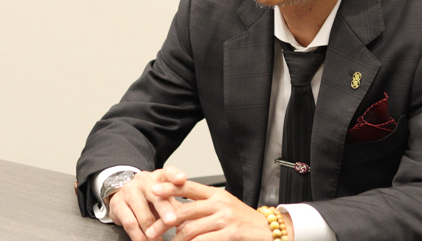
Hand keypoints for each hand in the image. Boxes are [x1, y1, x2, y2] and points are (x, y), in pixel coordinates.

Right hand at [109, 166, 187, 240]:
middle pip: (156, 196)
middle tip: (172, 221)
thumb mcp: (164, 196)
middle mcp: (144, 181)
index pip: (169, 172)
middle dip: (165, 211)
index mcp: (159, 176)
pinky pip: (130, 224)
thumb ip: (177, 206)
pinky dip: (139, 237)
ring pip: (144, 215)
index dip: (176, 176)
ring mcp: (129, 191)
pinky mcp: (118, 204)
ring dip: (153, 233)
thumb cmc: (149, 197)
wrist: (123, 194)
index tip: (182, 179)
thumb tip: (192, 221)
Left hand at [151, 180, 284, 240]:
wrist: (269, 231)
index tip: (153, 190)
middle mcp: (220, 203)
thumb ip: (203, 205)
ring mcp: (225, 218)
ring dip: (176, 239)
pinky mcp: (231, 233)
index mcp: (216, 194)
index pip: (188, 186)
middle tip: (152, 230)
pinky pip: (205, 240)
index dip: (169, 187)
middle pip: (185, 209)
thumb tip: (177, 210)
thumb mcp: (224, 206)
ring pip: (191, 228)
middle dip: (165, 221)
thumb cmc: (244, 220)